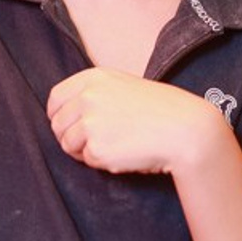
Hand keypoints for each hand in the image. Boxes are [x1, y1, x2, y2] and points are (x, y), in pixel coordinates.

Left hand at [46, 67, 225, 175]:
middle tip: (93, 142)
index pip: (56, 97)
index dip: (58, 114)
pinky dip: (100, 162)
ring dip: (83, 151)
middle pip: (57, 123)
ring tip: (112, 147)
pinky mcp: (96, 148)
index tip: (68, 124)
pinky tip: (122, 154)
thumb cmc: (161, 110)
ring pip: (67, 144)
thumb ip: (96, 93)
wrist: (185, 130)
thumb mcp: (125, 86)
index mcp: (93, 78)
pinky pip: (86, 160)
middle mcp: (87, 97)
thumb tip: (70, 111)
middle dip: (69, 136)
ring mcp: (90, 122)